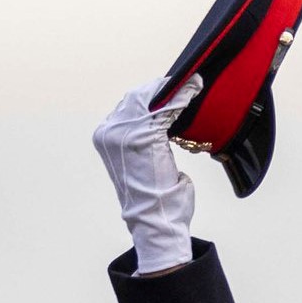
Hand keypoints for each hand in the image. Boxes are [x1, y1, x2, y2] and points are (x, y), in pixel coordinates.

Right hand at [94, 78, 201, 273]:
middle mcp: (110, 133)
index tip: (171, 86)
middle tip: (187, 81)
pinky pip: (166, 110)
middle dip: (162, 88)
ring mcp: (124, 134)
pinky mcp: (144, 137)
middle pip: (137, 97)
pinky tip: (195, 91)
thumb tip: (166, 119)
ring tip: (195, 83)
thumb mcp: (145, 161)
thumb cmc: (156, 198)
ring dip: (176, 90)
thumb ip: (147, 138)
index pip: (129, 104)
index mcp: (106, 137)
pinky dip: (182, 98)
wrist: (155, 221)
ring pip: (152, 100)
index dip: (151, 93)